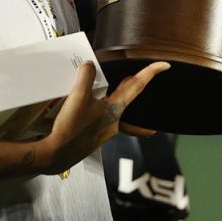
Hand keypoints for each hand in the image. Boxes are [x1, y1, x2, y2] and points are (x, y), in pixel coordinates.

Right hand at [41, 60, 167, 173]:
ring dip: (116, 98)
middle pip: (128, 98)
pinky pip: (101, 119)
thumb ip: (86, 76)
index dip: (151, 72)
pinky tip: (89, 109)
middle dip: (134, 86)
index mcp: (115, 110)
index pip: (137, 86)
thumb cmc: (70, 129)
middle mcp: (114, 122)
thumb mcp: (78, 96)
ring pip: (116, 109)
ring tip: (115, 89)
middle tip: (141, 77)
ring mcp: (104, 131)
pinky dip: (99, 110)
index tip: (165, 65)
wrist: (56, 155)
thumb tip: (89, 66)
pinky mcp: (92, 136)